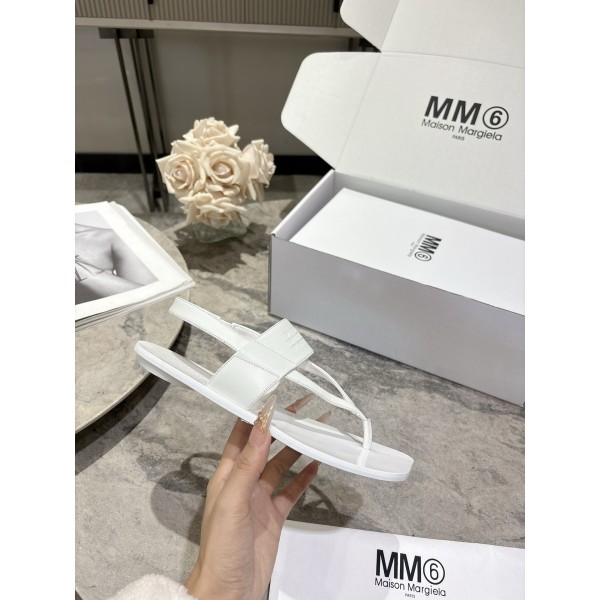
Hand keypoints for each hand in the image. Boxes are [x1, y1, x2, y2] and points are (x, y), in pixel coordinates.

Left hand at [185, 394, 320, 599]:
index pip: (243, 436)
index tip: (274, 399)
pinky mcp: (274, 515)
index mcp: (227, 476)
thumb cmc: (220, 551)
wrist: (230, 592)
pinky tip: (315, 465)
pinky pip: (292, 490)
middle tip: (301, 411)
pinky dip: (304, 476)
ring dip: (296, 448)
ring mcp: (260, 499)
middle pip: (265, 446)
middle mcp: (244, 483)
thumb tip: (260, 429)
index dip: (258, 416)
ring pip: (281, 465)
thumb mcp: (232, 502)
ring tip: (313, 432)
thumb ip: (248, 465)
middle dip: (282, 427)